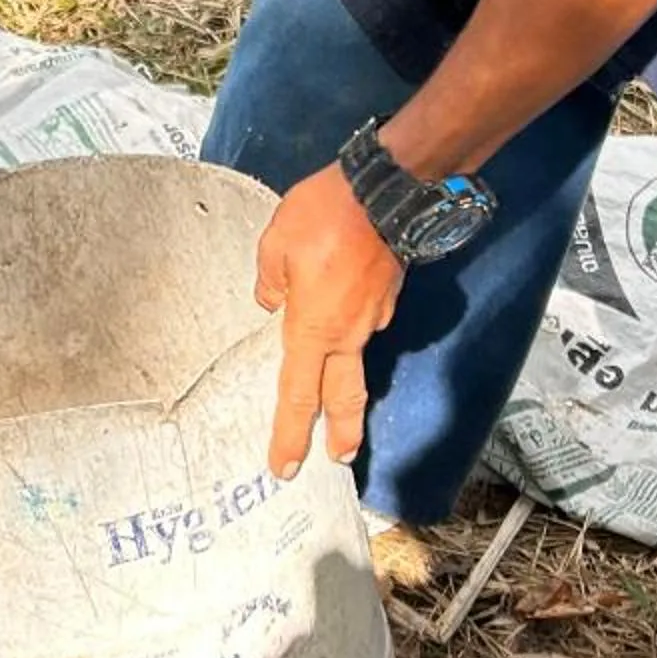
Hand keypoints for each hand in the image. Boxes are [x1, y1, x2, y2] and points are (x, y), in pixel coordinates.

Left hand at [255, 165, 404, 476]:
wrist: (387, 190)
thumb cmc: (325, 216)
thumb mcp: (275, 244)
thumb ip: (269, 280)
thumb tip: (271, 300)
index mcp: (313, 328)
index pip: (298, 395)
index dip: (290, 433)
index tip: (286, 467)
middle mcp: (348, 333)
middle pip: (343, 395)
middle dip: (341, 430)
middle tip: (339, 458)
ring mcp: (374, 317)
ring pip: (354, 355)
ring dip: (344, 373)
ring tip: (333, 381)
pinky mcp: (388, 296)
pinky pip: (363, 320)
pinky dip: (351, 323)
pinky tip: (342, 304)